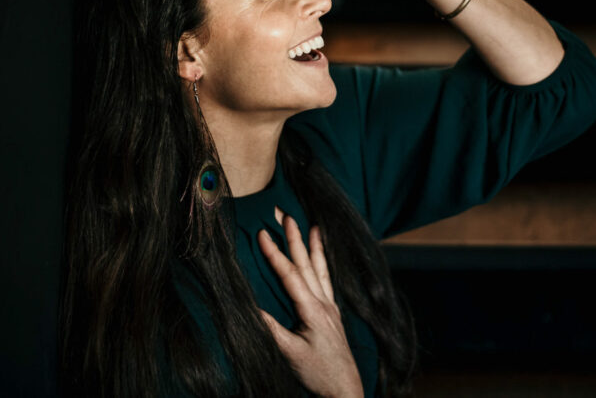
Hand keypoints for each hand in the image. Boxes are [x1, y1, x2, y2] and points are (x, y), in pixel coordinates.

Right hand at [257, 215, 362, 397]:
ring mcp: (330, 307)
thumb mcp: (290, 353)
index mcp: (312, 310)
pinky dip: (324, 263)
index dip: (275, 253)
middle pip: (307, 263)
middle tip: (286, 214)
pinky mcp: (333, 313)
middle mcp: (324, 303)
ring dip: (313, 246)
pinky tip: (323, 257)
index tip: (262, 233)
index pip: (290, 275)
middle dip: (294, 238)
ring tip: (312, 225)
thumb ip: (271, 330)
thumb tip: (250, 308)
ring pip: (320, 269)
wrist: (345, 388)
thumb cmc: (318, 373)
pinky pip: (328, 280)